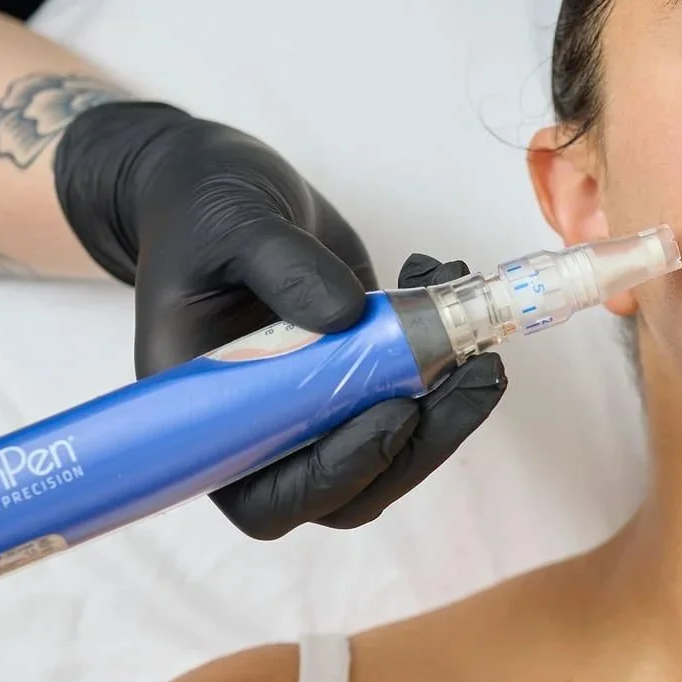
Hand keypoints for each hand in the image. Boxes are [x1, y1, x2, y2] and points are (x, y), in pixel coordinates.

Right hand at [54, 102, 506, 536]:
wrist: (220, 184)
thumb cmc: (199, 210)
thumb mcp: (231, 224)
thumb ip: (283, 266)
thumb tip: (349, 316)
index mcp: (208, 415)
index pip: (268, 497)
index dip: (337, 475)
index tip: (396, 414)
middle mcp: (261, 426)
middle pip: (352, 486)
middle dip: (426, 440)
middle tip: (481, 374)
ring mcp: (314, 403)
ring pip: (395, 445)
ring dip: (451, 402)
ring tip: (481, 333)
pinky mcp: (356, 371)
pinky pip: (411, 389)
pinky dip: (446, 348)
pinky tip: (442, 278)